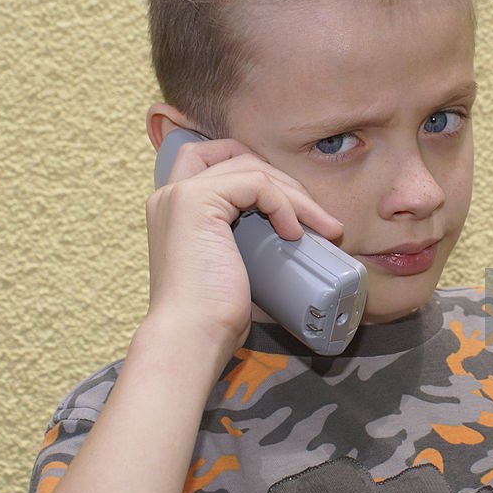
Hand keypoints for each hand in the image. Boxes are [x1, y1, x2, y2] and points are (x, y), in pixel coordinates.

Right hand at [143, 137, 342, 354]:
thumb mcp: (233, 266)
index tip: (291, 205)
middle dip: (282, 178)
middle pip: (234, 153)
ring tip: (323, 228)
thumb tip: (294, 237)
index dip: (255, 171)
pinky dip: (284, 204)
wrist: (191, 339)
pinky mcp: (196, 201)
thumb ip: (248, 242)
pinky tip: (293, 233)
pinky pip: (256, 184)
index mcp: (173, 208)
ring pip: (252, 168)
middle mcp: (170, 194)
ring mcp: (180, 194)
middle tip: (316, 217)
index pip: (214, 159)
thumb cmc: (213, 317)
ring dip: (296, 195)